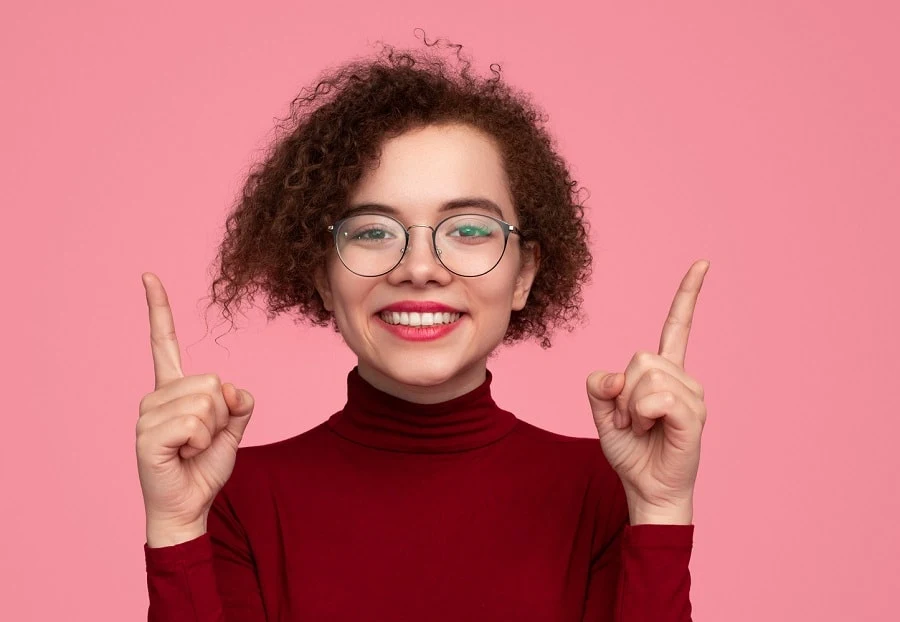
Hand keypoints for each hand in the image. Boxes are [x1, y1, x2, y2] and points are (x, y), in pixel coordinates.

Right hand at [136, 272, 254, 545]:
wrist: (188, 506)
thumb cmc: (204, 467)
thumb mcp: (232, 430)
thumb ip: (238, 403)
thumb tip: (230, 389)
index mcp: (173, 390)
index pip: (164, 342)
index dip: (158, 309)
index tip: (149, 276)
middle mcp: (156, 396)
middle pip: (211, 381)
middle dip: (222, 414)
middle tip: (204, 440)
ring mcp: (147, 414)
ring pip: (206, 401)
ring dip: (212, 430)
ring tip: (192, 448)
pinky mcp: (147, 434)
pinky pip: (194, 421)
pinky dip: (201, 441)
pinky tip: (183, 454)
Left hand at [586, 260, 709, 523]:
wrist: (646, 488)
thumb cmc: (630, 451)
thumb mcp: (602, 413)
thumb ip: (599, 386)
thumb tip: (615, 376)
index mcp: (664, 373)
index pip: (677, 326)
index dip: (687, 295)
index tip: (703, 263)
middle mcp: (683, 379)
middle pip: (640, 356)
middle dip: (621, 392)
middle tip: (628, 420)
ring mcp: (692, 396)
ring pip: (645, 377)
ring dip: (629, 408)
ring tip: (641, 428)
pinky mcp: (693, 416)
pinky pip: (656, 398)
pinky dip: (641, 415)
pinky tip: (650, 430)